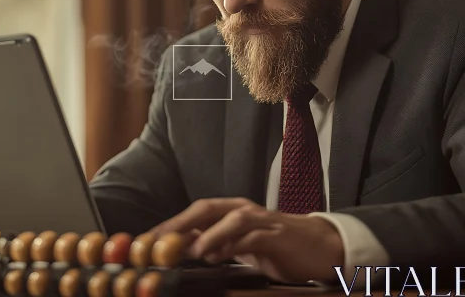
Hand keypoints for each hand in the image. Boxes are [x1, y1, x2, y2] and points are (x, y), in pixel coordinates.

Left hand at [149, 198, 343, 283]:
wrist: (319, 247)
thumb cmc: (276, 246)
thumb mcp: (240, 246)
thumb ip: (214, 245)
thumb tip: (182, 252)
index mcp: (233, 211)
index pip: (195, 212)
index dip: (170, 224)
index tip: (145, 241)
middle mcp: (244, 210)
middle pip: (207, 208)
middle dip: (180, 223)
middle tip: (158, 241)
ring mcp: (262, 220)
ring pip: (232, 219)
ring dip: (210, 233)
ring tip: (192, 249)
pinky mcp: (277, 235)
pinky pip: (254, 237)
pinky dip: (236, 245)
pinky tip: (221, 256)